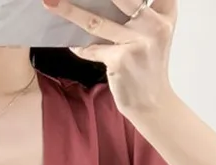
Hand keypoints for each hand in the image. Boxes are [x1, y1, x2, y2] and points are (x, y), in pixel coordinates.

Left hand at [43, 0, 177, 116]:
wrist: (152, 103)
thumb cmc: (148, 67)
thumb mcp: (155, 35)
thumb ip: (144, 13)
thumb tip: (105, 2)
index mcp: (164, 16)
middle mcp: (154, 26)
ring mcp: (136, 43)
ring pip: (96, 21)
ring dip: (70, 11)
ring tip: (50, 2)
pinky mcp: (120, 60)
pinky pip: (92, 49)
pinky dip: (80, 47)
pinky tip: (71, 42)